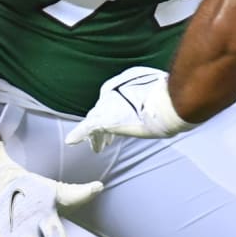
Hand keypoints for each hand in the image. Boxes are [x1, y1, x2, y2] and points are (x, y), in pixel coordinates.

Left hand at [65, 66, 193, 152]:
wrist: (163, 104)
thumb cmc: (164, 96)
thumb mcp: (157, 90)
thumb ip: (151, 93)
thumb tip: (161, 98)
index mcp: (123, 88)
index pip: (113, 100)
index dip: (114, 110)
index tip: (120, 120)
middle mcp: (112, 96)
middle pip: (102, 111)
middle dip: (103, 125)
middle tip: (106, 140)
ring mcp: (106, 108)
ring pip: (95, 121)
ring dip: (96, 136)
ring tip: (98, 148)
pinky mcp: (103, 120)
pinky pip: (86, 128)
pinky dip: (78, 134)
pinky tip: (71, 141)